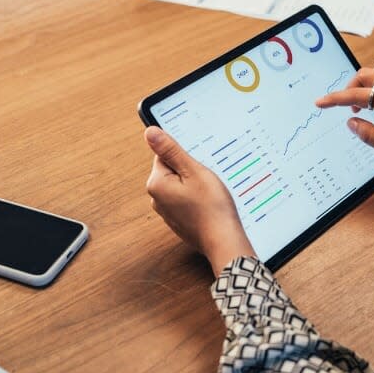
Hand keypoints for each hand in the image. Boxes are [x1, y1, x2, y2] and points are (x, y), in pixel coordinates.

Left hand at [144, 126, 254, 275]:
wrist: (223, 240)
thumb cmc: (211, 207)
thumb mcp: (193, 171)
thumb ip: (171, 151)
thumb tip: (150, 132)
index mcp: (156, 184)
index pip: (164, 155)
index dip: (185, 157)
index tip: (197, 166)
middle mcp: (157, 199)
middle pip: (172, 171)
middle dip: (190, 171)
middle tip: (205, 180)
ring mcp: (167, 212)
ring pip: (181, 186)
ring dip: (195, 186)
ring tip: (209, 194)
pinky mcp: (178, 220)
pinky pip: (186, 201)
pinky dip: (197, 200)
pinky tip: (209, 205)